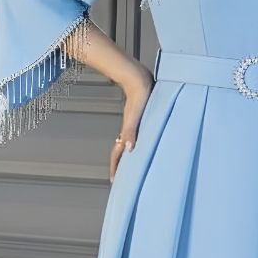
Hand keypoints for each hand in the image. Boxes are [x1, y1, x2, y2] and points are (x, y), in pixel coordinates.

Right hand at [110, 64, 153, 181]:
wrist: (139, 77)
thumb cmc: (140, 93)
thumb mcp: (136, 115)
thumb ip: (132, 131)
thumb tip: (130, 149)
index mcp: (128, 131)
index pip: (118, 153)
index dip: (116, 167)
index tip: (114, 180)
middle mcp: (130, 129)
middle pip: (121, 151)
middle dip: (120, 165)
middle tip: (122, 178)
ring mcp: (135, 124)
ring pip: (129, 143)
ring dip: (129, 155)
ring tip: (131, 165)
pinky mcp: (141, 117)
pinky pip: (137, 134)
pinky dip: (137, 142)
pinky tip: (143, 143)